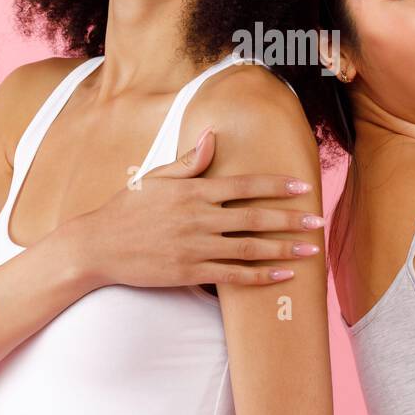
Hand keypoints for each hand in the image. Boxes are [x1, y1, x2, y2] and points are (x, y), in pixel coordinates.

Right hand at [53, 126, 323, 289]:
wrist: (97, 245)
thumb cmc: (127, 209)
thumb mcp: (155, 178)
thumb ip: (188, 162)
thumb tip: (210, 137)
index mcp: (194, 191)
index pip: (244, 185)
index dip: (276, 185)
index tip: (302, 186)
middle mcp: (199, 218)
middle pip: (255, 218)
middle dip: (290, 219)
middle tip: (318, 221)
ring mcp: (195, 247)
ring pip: (249, 249)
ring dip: (283, 250)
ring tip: (310, 252)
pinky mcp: (189, 272)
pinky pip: (232, 276)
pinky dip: (259, 276)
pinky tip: (281, 275)